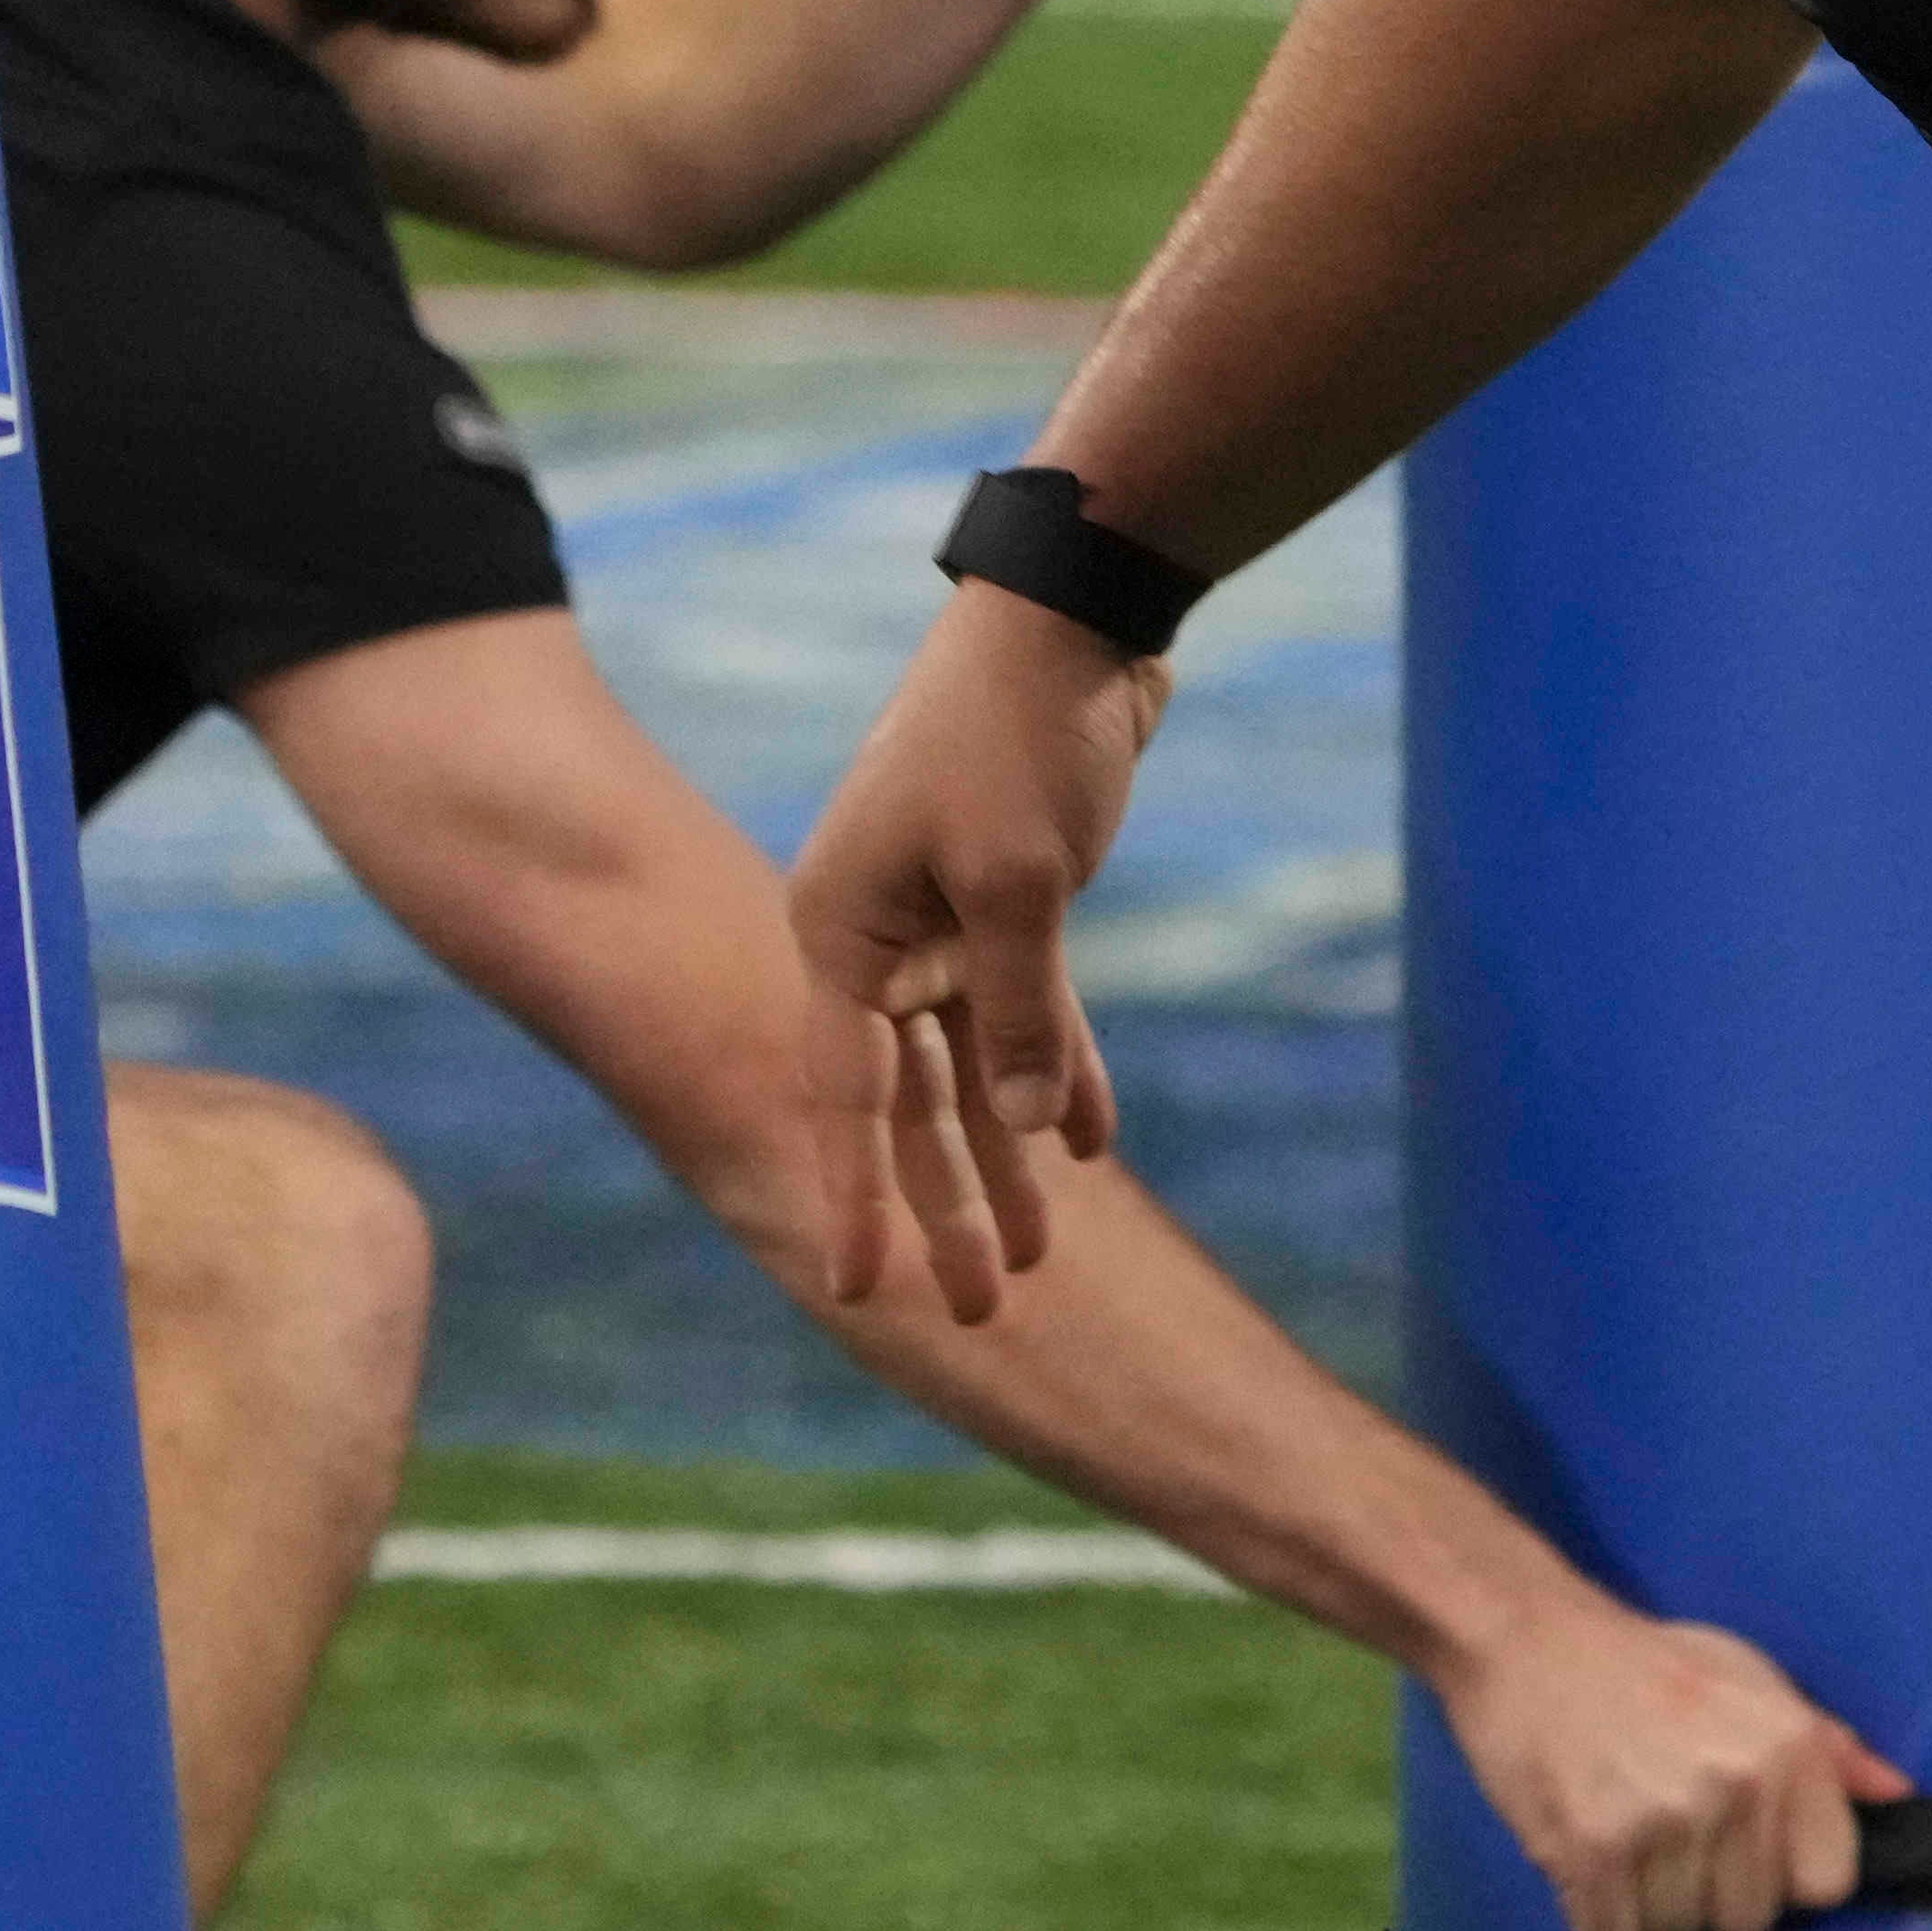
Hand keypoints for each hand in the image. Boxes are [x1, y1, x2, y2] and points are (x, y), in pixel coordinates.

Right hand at [785, 582, 1170, 1324]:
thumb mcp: (1018, 881)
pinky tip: (1091, 1144)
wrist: (1071, 621)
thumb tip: (1033, 1129)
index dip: (856, 1199)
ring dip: (1006, 1156)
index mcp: (840, 932)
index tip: (857, 1292)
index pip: (844, 1095)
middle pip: (908, 1101)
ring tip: (1042, 1257)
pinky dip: (1061, 1072)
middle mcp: (875, 937)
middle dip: (946, 1205)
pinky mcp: (1009, 903)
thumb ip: (1022, 1011)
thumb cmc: (1017, 736)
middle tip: (989, 1309)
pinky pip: (1030, 1013)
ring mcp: (942, 922)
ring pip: (971, 1068)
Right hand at [1439, 1590, 1913, 1930]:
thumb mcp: (1749, 1678)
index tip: (1747, 1851)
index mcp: (1787, 1746)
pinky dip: (1596, 1915)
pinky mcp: (1591, 1847)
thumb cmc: (1647, 1662)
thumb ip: (1824, 1746)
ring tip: (1627, 1840)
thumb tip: (1896, 1795)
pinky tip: (1588, 1858)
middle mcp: (1736, 1785)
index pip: (1826, 1883)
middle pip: (1749, 1923)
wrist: (1526, 1637)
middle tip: (1670, 1836)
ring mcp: (1663, 1819)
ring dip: (1649, 1910)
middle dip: (1709, 1897)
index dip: (1784, 1878)